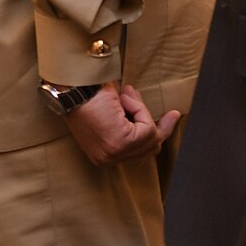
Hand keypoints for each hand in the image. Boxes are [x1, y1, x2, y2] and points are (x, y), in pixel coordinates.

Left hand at [61, 82, 178, 166]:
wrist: (72, 85)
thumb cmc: (86, 94)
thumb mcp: (110, 112)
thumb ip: (127, 120)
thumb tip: (142, 113)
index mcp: (102, 155)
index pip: (138, 151)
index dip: (156, 135)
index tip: (171, 118)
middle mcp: (107, 159)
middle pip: (150, 148)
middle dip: (158, 127)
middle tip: (172, 114)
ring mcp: (114, 154)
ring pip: (150, 135)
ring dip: (140, 111)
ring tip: (123, 98)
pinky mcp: (120, 143)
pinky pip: (146, 127)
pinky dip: (138, 108)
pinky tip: (121, 99)